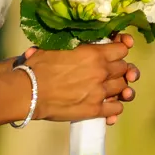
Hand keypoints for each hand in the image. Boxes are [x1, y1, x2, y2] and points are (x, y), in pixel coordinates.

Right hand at [15, 32, 139, 125]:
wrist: (29, 91)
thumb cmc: (38, 67)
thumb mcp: (56, 47)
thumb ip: (74, 46)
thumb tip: (74, 43)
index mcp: (93, 53)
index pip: (122, 49)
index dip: (120, 49)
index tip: (116, 51)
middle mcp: (101, 72)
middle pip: (124, 68)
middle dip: (119, 68)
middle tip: (109, 71)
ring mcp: (100, 92)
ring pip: (124, 88)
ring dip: (118, 87)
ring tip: (110, 88)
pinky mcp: (95, 110)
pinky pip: (117, 108)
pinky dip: (115, 106)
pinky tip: (107, 104)